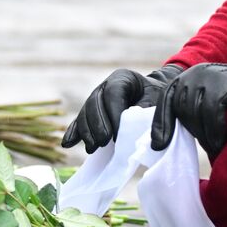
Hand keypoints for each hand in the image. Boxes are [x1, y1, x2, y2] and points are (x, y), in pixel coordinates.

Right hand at [62, 64, 183, 153]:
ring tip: (92, 148)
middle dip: (97, 124)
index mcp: (122, 78)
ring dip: (86, 132)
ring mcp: (96, 98)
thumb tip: (139, 127)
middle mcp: (105, 85)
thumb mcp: (158, 99)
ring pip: (85, 112)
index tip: (119, 135)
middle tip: (103, 142)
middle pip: (94, 102)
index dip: (114, 113)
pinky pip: (79, 121)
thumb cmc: (157, 97)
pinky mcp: (91, 112)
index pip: (113, 93)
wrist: (153, 96)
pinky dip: (74, 132)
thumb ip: (148, 110)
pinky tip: (68, 143)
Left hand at [151, 44, 226, 155]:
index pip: (167, 101)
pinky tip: (222, 137)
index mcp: (188, 78)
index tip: (159, 146)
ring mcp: (208, 77)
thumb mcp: (210, 106)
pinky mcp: (223, 85)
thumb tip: (170, 141)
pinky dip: (215, 129)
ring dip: (205, 133)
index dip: (162, 124)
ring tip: (217, 141)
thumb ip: (193, 115)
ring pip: (195, 112)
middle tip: (210, 142)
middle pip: (181, 110)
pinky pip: (211, 112)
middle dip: (194, 131)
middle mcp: (194, 74)